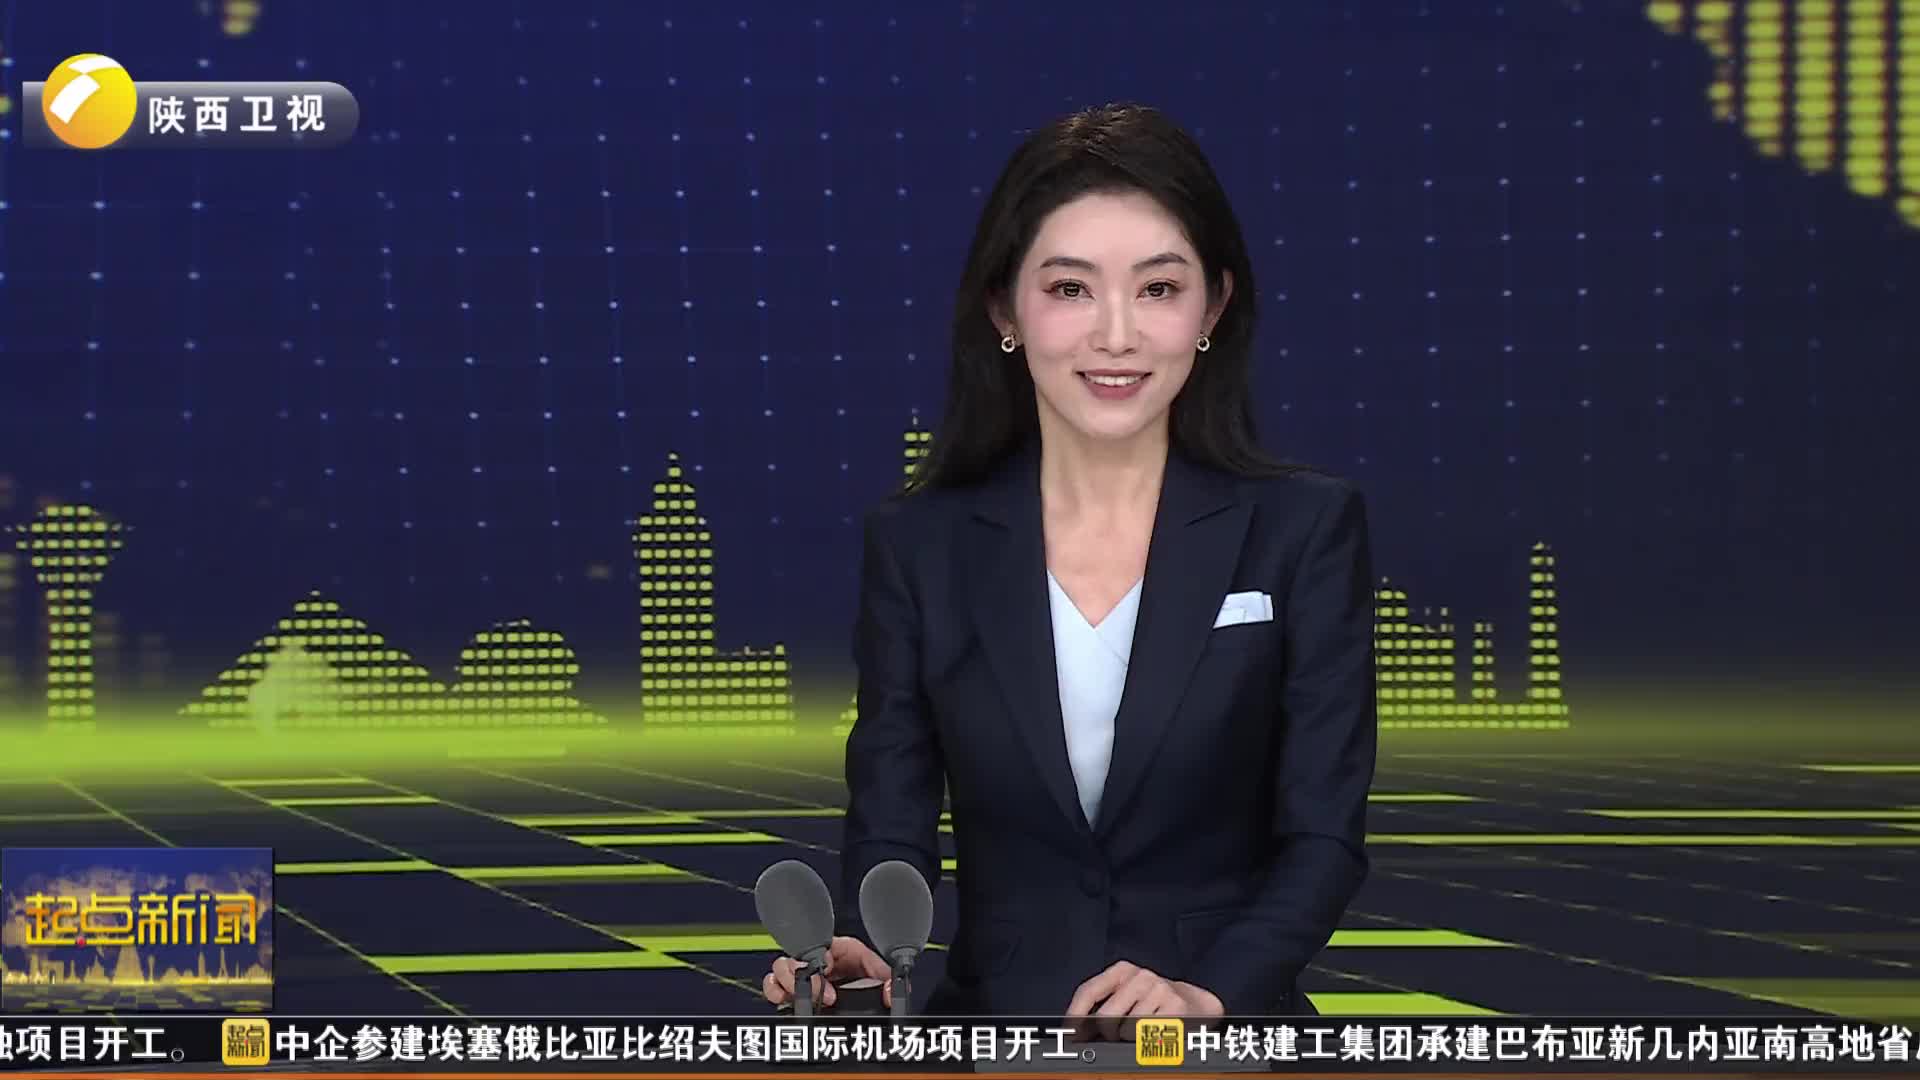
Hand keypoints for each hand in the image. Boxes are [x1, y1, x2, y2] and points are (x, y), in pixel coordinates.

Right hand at [762, 935, 893, 1009]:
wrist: (865, 994)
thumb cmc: (869, 976)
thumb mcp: (881, 975)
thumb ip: (888, 981)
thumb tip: (889, 990)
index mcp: (837, 949)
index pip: (820, 944)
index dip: (820, 960)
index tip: (828, 976)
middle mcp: (817, 959)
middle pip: (794, 956)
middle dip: (801, 977)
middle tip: (822, 997)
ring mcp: (804, 974)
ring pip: (779, 968)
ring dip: (784, 983)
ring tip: (795, 997)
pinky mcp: (793, 990)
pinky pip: (773, 985)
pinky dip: (774, 991)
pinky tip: (784, 1000)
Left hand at [1064, 961, 1225, 1039]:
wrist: (1198, 1004)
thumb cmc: (1156, 1002)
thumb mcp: (1128, 995)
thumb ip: (1103, 1006)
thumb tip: (1077, 1031)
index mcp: (1123, 970)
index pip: (1088, 991)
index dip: (1074, 1015)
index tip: (1069, 1033)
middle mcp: (1140, 975)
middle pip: (1104, 1017)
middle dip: (1107, 1034)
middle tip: (1117, 1036)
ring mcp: (1158, 989)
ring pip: (1125, 1031)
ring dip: (1130, 1039)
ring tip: (1143, 1031)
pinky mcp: (1175, 1007)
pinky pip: (1147, 1036)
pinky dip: (1148, 1041)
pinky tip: (1158, 1032)